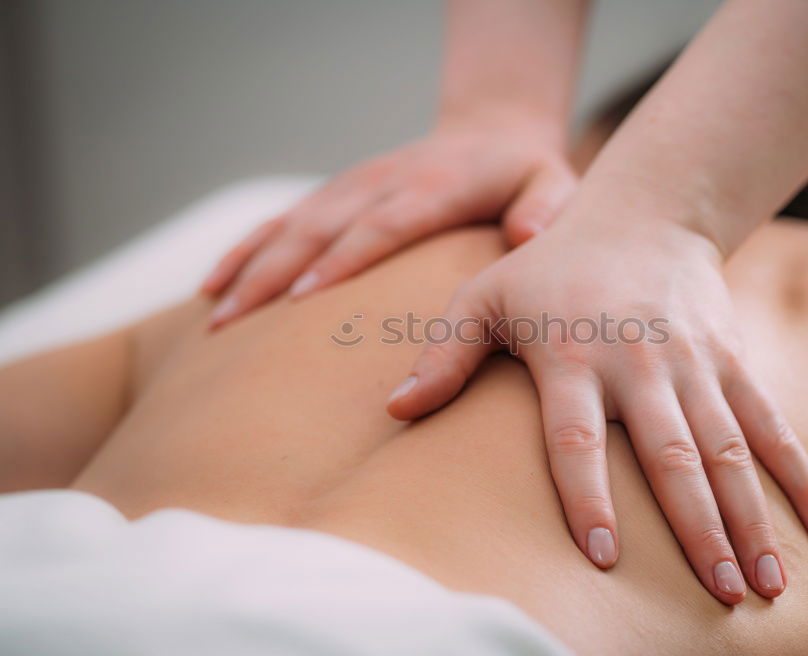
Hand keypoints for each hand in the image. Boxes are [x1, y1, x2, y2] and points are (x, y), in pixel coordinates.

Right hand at [202, 121, 576, 327]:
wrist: (492, 131)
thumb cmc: (524, 173)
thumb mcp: (552, 182)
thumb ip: (546, 208)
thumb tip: (527, 237)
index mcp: (432, 187)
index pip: (381, 227)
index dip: (340, 261)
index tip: (299, 300)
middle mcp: (382, 183)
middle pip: (318, 229)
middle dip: (272, 277)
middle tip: (231, 327)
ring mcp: (354, 186)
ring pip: (289, 225)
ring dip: (247, 268)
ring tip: (211, 317)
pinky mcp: (339, 193)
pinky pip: (282, 220)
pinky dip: (244, 250)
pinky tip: (212, 285)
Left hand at [386, 195, 807, 603]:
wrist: (644, 213)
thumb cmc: (550, 266)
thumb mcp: (484, 296)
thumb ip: (442, 353)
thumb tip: (392, 410)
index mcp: (571, 358)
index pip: (575, 439)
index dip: (587, 495)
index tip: (601, 555)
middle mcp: (637, 365)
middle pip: (669, 455)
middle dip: (696, 528)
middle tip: (719, 594)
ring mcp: (693, 364)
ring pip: (729, 450)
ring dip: (751, 518)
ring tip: (768, 584)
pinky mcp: (731, 360)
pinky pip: (771, 424)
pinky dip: (799, 476)